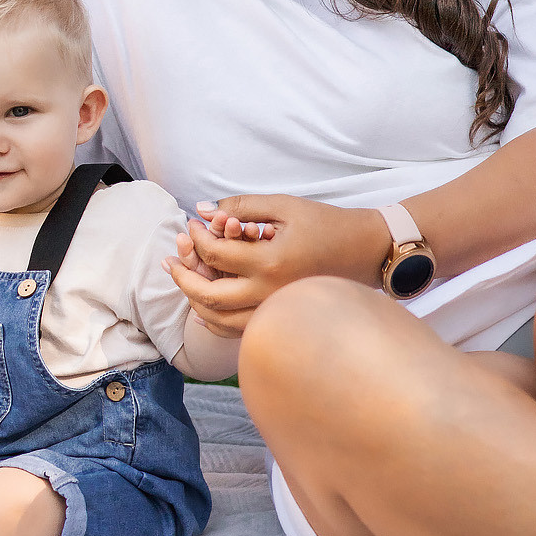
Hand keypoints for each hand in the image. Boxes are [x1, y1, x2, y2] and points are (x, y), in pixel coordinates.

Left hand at [162, 194, 388, 333]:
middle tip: (171, 260)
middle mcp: (270, 294)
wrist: (364, 252)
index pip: (215, 256)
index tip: (191, 226)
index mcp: (271, 262)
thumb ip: (241, 206)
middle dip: (183, 277)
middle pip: (209, 296)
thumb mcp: (283, 207)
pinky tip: (203, 304)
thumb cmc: (326, 224)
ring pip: (220, 320)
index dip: (196, 239)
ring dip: (194, 300)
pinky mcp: (280, 319)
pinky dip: (215, 318)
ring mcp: (275, 312)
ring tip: (181, 278)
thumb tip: (202, 209)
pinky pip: (238, 329)